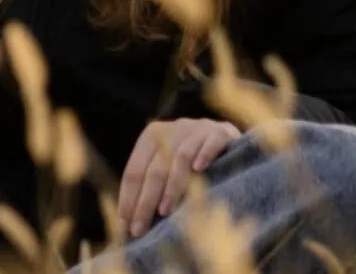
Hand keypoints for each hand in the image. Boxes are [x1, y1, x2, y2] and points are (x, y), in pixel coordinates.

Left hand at [118, 118, 240, 237]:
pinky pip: (211, 142)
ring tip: (165, 211)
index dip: (128, 198)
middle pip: (154, 169)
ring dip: (172, 187)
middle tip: (140, 227)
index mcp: (151, 136)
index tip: (125, 224)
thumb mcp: (169, 166)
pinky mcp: (221, 131)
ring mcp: (197, 129)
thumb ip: (150, 185)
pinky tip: (199, 170)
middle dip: (145, 202)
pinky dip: (204, 155)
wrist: (231, 137)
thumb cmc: (194, 159)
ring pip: (179, 158)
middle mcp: (172, 130)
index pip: (134, 171)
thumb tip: (129, 222)